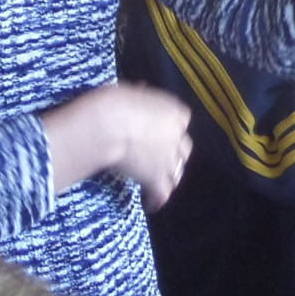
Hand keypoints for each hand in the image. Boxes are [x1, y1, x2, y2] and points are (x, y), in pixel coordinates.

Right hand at [40, 84, 193, 208]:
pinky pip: (162, 194)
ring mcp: (168, 159)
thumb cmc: (117, 101)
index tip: (161, 129)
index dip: (172, 127)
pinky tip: (149, 204)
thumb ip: (140, 96)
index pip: (182, 120)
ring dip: (169, 177)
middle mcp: (178, 136)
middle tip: (160, 158)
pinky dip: (157, 200)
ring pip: (177, 173)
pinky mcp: (156, 178)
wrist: (110, 124)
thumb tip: (140, 91)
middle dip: (175, 154)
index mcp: (175, 112)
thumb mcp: (131, 91)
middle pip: (184, 149)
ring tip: (157, 182)